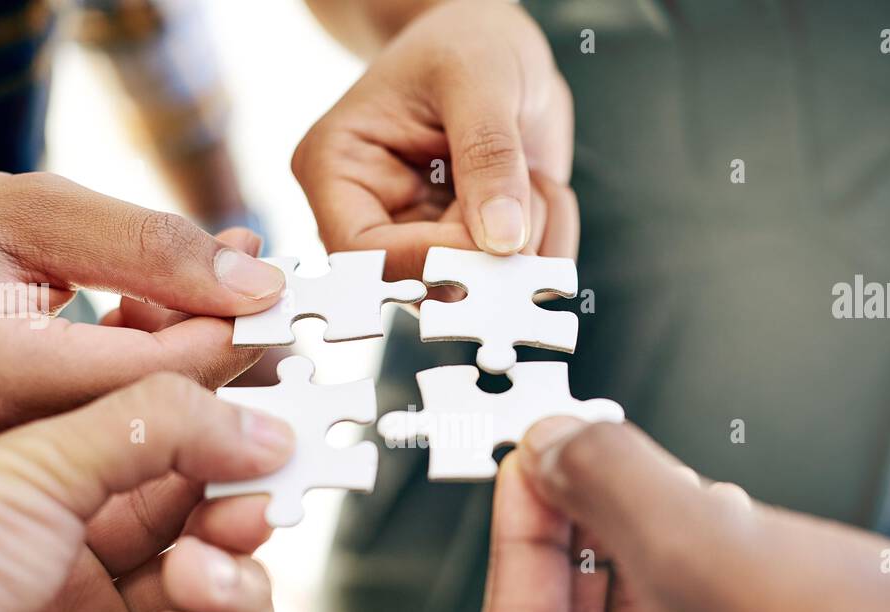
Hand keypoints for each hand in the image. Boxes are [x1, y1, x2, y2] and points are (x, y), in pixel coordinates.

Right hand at [0, 169, 283, 467]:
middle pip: (160, 417)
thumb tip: (256, 281)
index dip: (230, 335)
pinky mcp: (13, 486)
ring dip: (180, 363)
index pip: (158, 378)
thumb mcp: (28, 209)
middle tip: (249, 293)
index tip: (267, 295)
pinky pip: (108, 443)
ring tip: (183, 291)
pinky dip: (139, 384)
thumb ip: (148, 247)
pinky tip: (144, 326)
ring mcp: (2, 479)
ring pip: (141, 432)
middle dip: (216, 349)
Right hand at [294, 0, 576, 276]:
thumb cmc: (466, 42)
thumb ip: (489, 155)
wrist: (492, 43)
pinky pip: (519, 281)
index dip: (436, 260)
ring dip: (531, 241)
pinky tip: (540, 187)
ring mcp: (424, 242)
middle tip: (530, 187)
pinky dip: (551, 239)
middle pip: (427, 285)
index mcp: (338, 172)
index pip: (367, 254)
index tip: (498, 237)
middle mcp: (372, 219)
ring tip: (532, 173)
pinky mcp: (470, 252)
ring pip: (479, 291)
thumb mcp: (480, 78)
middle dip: (496, 249)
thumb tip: (501, 240)